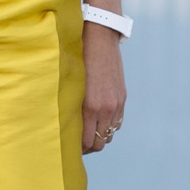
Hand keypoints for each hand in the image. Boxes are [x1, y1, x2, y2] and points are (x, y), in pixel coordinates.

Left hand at [81, 22, 125, 154]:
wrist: (99, 39)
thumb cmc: (78, 59)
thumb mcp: (71, 85)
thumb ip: (72, 106)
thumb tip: (67, 126)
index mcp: (90, 107)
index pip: (86, 141)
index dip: (78, 150)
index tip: (70, 150)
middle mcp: (106, 108)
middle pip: (100, 142)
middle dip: (88, 148)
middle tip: (78, 147)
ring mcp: (116, 104)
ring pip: (110, 134)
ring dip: (99, 137)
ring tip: (88, 135)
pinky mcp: (122, 98)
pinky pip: (117, 122)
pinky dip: (109, 127)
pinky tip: (99, 123)